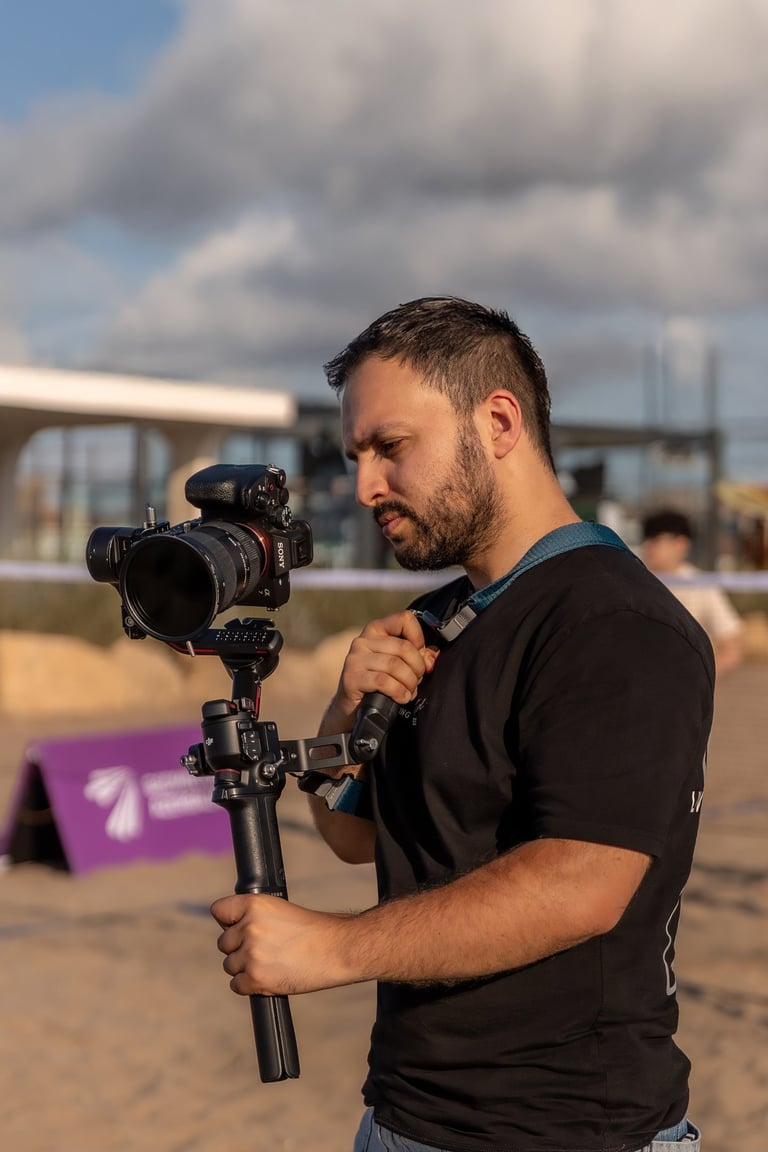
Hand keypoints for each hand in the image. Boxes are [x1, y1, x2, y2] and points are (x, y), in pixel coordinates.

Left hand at [211, 894, 354, 995]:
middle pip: (223, 943)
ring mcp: (251, 954)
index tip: (238, 927)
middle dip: (239, 948)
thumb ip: (254, 917)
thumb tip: (231, 931)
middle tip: (266, 948)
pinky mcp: (255, 978)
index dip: (228, 921)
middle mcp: (249, 927)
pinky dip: (250, 985)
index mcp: (254, 904)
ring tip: (273, 962)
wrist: (337, 949)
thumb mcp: (281, 909)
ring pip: (230, 965)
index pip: (219, 911)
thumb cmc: (314, 930)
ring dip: (246, 967)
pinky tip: (271, 976)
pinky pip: (237, 985)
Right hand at [324, 611, 438, 731]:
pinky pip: (384, 682)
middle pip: (404, 647)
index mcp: (376, 630)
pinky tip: (400, 698)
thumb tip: (431, 659)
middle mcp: (363, 640)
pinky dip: (398, 692)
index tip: (419, 655)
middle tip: (416, 681)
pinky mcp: (351, 678)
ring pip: (395, 666)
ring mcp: (355, 659)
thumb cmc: (380, 684)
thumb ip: (418, 657)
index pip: (404, 619)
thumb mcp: (400, 665)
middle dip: (417, 668)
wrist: (355, 707)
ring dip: (409, 683)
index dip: (418, 638)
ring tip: (408, 691)